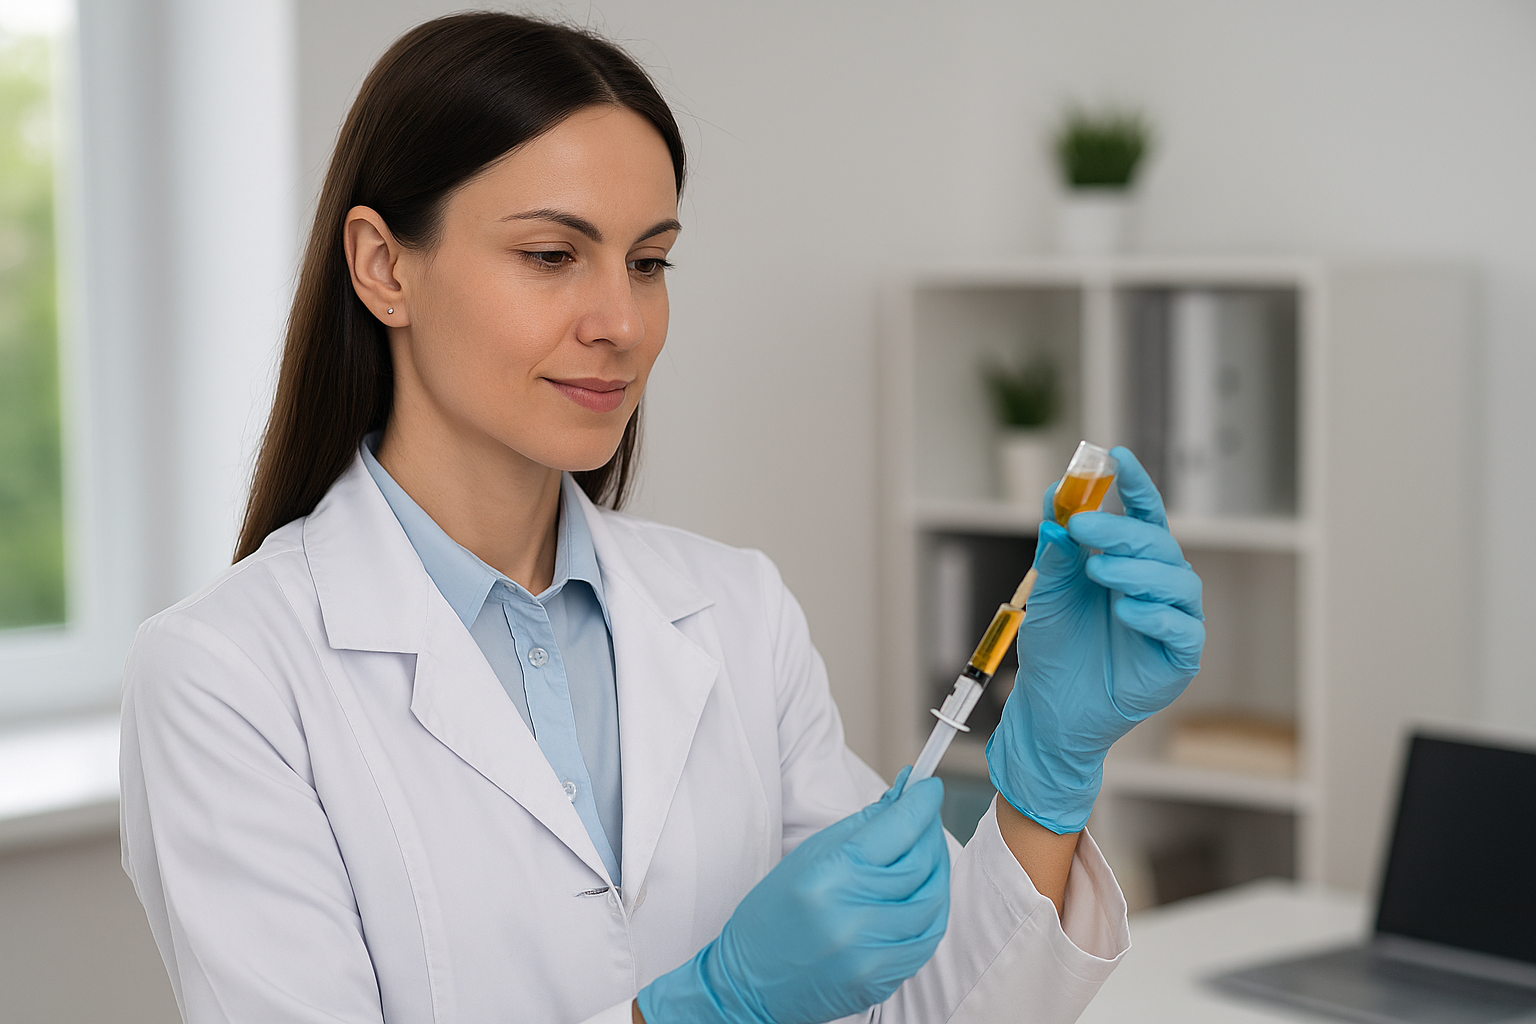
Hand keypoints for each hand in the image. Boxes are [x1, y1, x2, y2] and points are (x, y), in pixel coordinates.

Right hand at [636, 768, 948, 1023]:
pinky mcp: (881, 980)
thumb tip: (903, 796)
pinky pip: (926, 939)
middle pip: (919, 864)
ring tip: (924, 855)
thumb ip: (861, 826)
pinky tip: (919, 895)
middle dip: (929, 833)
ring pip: (932, 902)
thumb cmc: (773, 913)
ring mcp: (870, 953)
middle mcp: (852, 915)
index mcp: (829, 874)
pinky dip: (930, 911)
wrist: (750, 981)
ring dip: (936, 872)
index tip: (929, 788)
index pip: (897, 829)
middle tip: (925, 818)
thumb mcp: (807, 856)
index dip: (921, 803)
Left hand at [987, 446, 1203, 833]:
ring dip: (1139, 571)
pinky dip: (1156, 617)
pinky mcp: (1179, 659)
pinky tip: (1126, 611)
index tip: (1116, 456)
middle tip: (1084, 526)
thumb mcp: (1049, 594)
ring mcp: (1173, 621)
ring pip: (1177, 582)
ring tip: (1100, 572)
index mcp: (1130, 563)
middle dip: (1120, 530)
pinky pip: (1182, 630)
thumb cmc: (1056, 650)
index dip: (1134, 485)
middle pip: (1157, 544)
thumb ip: (1057, 551)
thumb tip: (1056, 499)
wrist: (1051, 710)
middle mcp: (1157, 586)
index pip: (1142, 515)